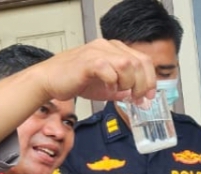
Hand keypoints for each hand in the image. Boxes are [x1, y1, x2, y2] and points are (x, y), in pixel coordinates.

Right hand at [0, 39, 155, 149]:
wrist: (50, 80)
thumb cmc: (75, 81)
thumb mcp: (106, 86)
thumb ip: (122, 89)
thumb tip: (137, 97)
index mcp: (114, 50)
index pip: (142, 59)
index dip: (150, 78)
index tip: (149, 95)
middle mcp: (107, 46)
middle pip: (138, 61)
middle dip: (143, 84)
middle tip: (139, 99)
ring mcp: (98, 52)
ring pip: (127, 64)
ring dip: (129, 83)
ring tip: (123, 93)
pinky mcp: (88, 61)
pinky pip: (109, 70)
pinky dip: (113, 84)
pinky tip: (108, 91)